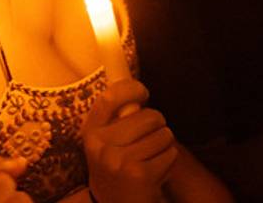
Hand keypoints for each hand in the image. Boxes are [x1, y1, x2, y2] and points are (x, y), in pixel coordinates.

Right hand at [82, 80, 178, 202]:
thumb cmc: (116, 167)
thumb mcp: (106, 142)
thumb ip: (117, 118)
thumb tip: (137, 88)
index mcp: (92, 132)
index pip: (111, 97)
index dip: (131, 88)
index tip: (142, 93)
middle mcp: (102, 145)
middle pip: (149, 116)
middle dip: (158, 125)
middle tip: (149, 139)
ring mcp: (120, 160)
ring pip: (164, 134)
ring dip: (165, 145)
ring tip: (151, 158)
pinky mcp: (140, 174)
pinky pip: (170, 154)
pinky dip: (168, 161)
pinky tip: (155, 171)